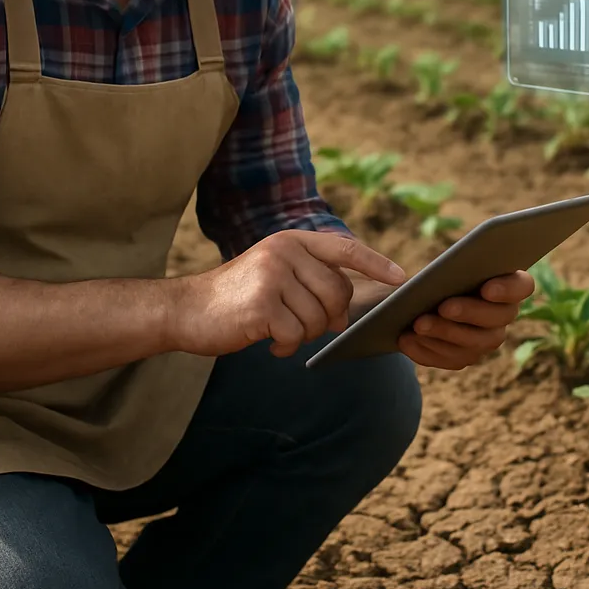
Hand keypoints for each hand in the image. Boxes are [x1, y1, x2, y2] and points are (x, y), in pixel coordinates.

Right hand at [167, 230, 405, 358]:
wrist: (187, 309)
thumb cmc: (238, 297)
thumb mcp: (277, 276)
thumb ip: (313, 285)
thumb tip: (345, 316)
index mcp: (292, 241)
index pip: (345, 249)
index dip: (376, 264)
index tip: (402, 278)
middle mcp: (284, 252)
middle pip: (337, 292)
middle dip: (328, 317)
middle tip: (302, 325)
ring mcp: (272, 276)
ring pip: (318, 317)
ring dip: (303, 334)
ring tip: (277, 329)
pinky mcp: (260, 304)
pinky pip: (295, 335)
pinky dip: (286, 346)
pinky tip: (268, 342)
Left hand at [398, 270, 534, 370]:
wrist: (416, 298)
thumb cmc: (436, 271)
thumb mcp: (439, 261)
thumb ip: (447, 261)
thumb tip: (420, 276)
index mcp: (507, 282)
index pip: (523, 286)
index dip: (508, 289)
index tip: (486, 288)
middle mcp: (503, 314)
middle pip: (498, 318)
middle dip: (469, 312)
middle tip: (444, 306)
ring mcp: (485, 339)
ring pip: (473, 344)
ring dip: (444, 333)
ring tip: (418, 323)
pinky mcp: (464, 357)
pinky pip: (449, 359)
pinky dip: (426, 349)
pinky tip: (405, 339)